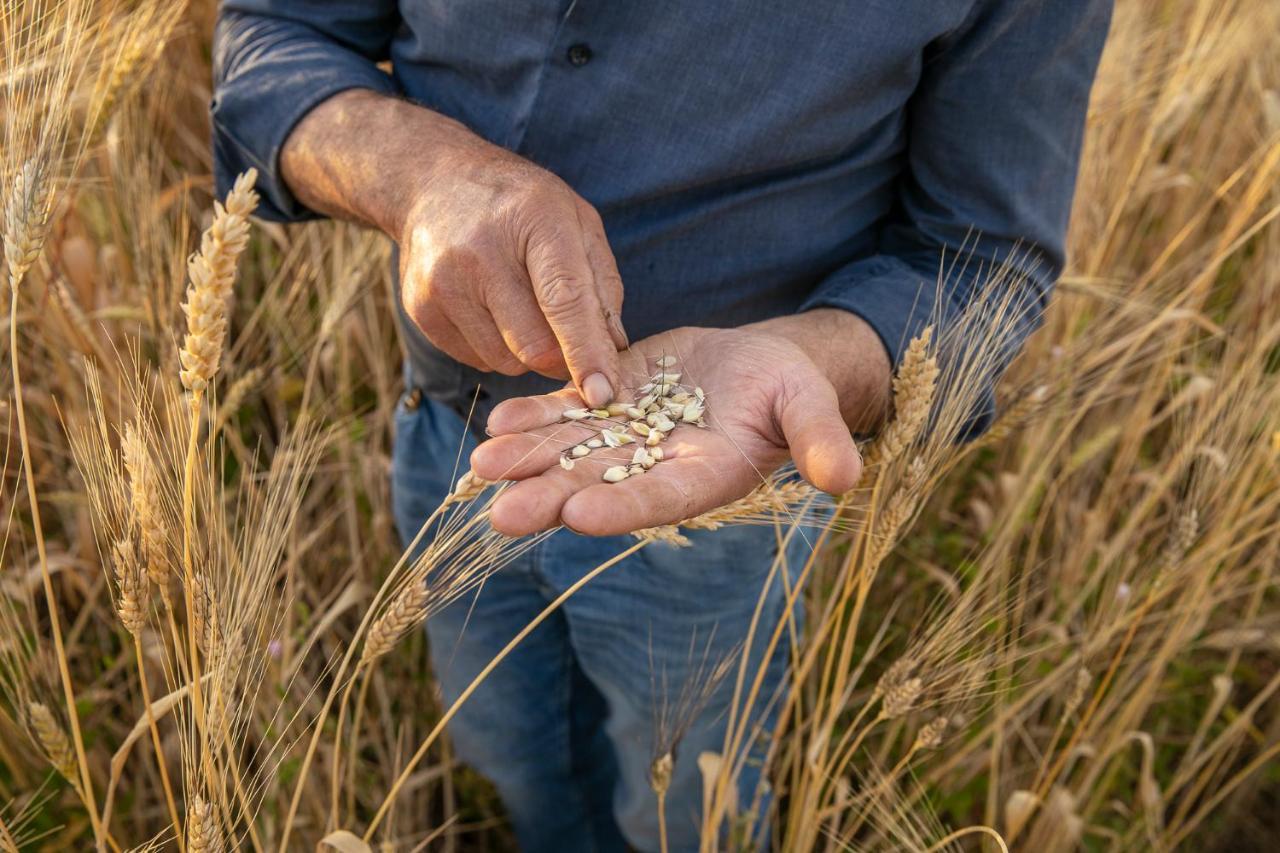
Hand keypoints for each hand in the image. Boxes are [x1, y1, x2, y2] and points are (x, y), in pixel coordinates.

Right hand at [281, 90, 626, 406]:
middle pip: (534, 346)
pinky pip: (477, 360)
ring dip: (527, 353)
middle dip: (563, 359)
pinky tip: (490, 308)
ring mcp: (443, 281)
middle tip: (570, 342)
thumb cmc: (522, 207)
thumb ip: (602, 286)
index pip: (564, 299)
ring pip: (506, 361)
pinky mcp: (421, 309)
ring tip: (521, 307)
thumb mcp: (576, 222)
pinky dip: (496, 349)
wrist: (434, 182)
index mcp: (535, 220)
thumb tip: (614, 350)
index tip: (602, 393)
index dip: (586, 351)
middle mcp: (482, 251)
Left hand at [470, 324, 869, 535]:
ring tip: (481, 466)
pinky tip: (498, 423)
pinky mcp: (611, 403)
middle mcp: (657, 468)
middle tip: (502, 515)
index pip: (660, 501)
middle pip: (599, 487)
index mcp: (704, 478)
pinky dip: (534, 418)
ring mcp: (628, 437)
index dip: (622, 508)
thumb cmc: (792, 389)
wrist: (757, 366)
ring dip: (528, 461)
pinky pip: (567, 415)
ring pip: (571, 453)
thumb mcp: (810, 407)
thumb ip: (820, 440)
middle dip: (551, 498)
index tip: (579, 515)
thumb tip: (846, 478)